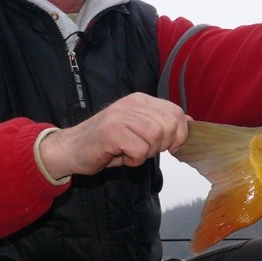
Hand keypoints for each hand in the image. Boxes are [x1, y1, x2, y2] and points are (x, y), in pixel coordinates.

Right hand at [39, 92, 188, 177]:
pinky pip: (140, 150)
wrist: (71, 149)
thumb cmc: (107, 143)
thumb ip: (161, 124)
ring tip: (131, 152)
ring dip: (147, 153)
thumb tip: (189, 122)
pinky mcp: (112, 132)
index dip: (180, 134)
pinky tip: (122, 156)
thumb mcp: (138, 129)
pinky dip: (134, 160)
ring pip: (156, 137)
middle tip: (145, 150)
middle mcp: (132, 103)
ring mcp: (121, 116)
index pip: (176, 111)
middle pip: (169, 124)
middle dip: (164, 145)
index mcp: (141, 100)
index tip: (170, 147)